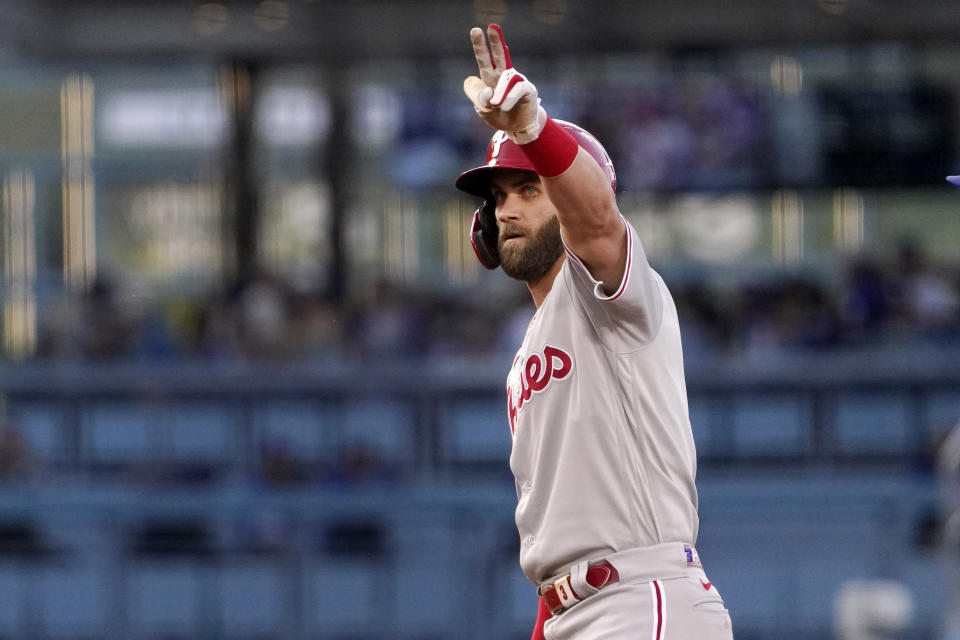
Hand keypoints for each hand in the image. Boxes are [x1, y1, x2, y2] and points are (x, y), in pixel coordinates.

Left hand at [463, 24, 545, 143]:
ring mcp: (516, 81)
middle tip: (488, 27)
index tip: (476, 31)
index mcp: (490, 78)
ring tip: (496, 105)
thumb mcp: (483, 110)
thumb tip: (487, 91)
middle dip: (494, 41)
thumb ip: (479, 100)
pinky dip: (508, 99)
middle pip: (498, 55)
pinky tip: (504, 107)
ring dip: (498, 93)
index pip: (484, 59)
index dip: (480, 46)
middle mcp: (503, 76)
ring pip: (505, 78)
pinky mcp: (527, 89)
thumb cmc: (500, 117)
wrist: (518, 129)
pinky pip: (516, 89)